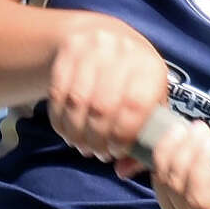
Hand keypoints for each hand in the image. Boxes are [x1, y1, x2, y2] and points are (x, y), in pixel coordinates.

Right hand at [47, 16, 168, 163]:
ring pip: (77, 102)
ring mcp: (96, 47)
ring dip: (76, 133)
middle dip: (96, 139)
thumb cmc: (133, 81)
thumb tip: (123, 171)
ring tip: (81, 145)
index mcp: (151, 68)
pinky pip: (58, 92)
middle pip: (103, 107)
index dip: (122, 135)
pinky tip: (67, 130)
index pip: (136, 107)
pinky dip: (60, 119)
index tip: (115, 152)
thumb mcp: (147, 103)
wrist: (105, 37)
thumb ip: (142, 140)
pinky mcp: (69, 48)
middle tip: (96, 153)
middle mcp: (125, 52)